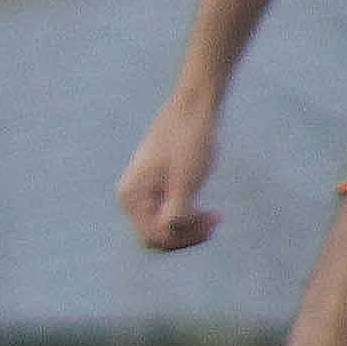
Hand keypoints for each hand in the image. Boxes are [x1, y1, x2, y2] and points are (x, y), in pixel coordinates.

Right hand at [121, 98, 222, 251]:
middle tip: (215, 221)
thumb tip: (169, 233)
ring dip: (189, 227)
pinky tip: (206, 208)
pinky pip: (167, 212)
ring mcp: (142, 190)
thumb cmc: (191, 141)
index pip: (154, 236)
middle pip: (156, 234)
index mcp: (132, 195)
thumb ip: (176, 213)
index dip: (184, 237)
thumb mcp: (187, 181)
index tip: (212, 223)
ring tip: (214, 216)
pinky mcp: (155, 185)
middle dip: (186, 234)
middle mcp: (131, 195)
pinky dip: (188, 215)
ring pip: (163, 225)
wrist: (194, 108)